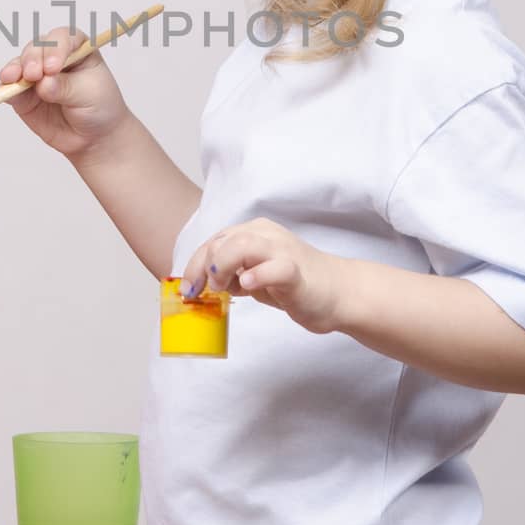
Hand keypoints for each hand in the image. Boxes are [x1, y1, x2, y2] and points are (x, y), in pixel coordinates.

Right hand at [0, 26, 129, 160]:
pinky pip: (9, 88)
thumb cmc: (100, 108)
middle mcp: (54, 57)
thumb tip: (43, 84)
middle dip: (32, 58)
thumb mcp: (89, 95)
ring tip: (12, 79)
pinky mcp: (24, 95)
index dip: (56, 48)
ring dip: (15, 69)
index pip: (64, 38)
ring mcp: (37, 76)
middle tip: (34, 74)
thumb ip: (65, 87)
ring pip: (20, 64)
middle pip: (38, 47)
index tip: (53, 67)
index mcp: (77, 49)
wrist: (93, 137)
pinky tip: (4, 90)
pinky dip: (4, 88)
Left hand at [180, 218, 343, 334]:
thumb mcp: (254, 275)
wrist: (337, 292)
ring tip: (222, 288)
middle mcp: (266, 235)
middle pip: (222, 241)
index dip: (194, 265)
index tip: (188, 290)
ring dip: (222, 266)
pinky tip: (247, 286)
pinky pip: (274, 268)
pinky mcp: (296, 272)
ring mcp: (282, 251)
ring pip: (242, 245)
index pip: (214, 242)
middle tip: (202, 292)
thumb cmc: (295, 284)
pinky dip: (256, 276)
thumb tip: (201, 285)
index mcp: (254, 232)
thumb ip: (230, 274)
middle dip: (203, 268)